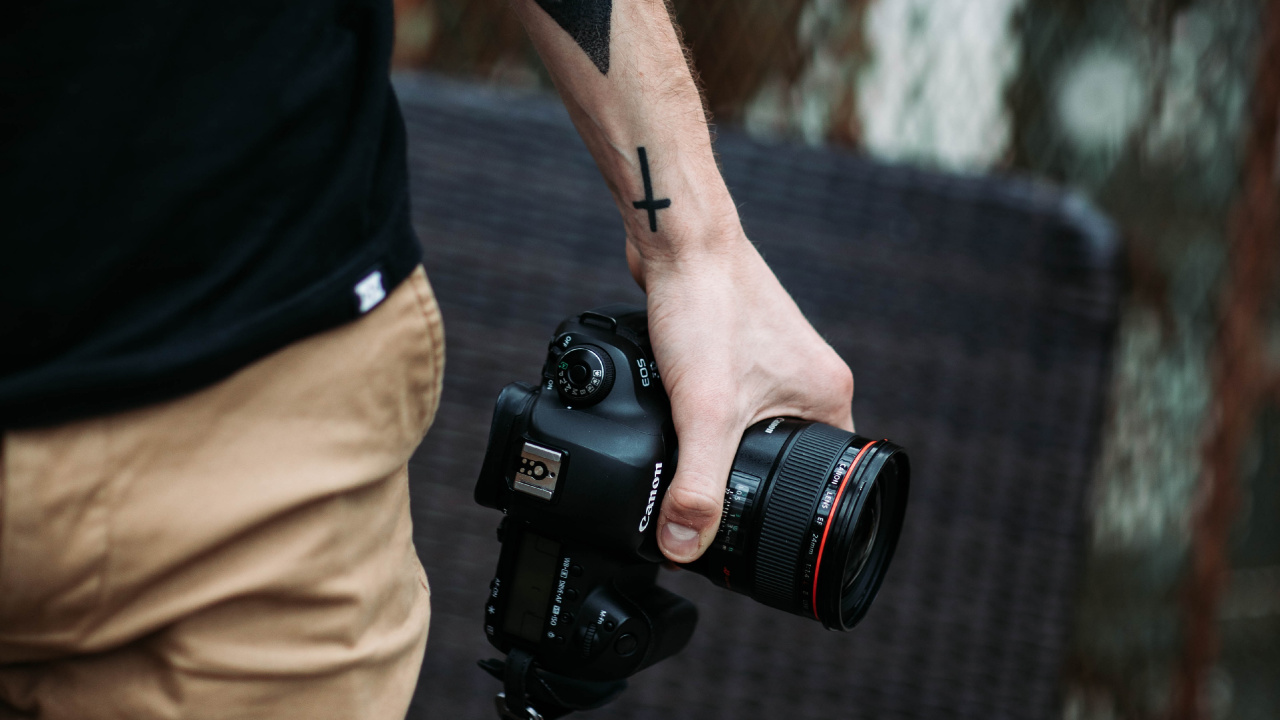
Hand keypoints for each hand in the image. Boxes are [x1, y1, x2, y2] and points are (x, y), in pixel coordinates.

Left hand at [627, 233, 854, 562]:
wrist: (676, 240)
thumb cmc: (706, 306)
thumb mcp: (704, 412)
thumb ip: (697, 486)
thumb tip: (683, 549)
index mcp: (827, 396)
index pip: (826, 477)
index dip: (790, 513)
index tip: (752, 536)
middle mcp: (808, 378)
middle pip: (786, 457)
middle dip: (748, 482)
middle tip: (710, 502)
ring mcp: (774, 361)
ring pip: (753, 428)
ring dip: (723, 448)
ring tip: (691, 459)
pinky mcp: (737, 348)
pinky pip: (727, 400)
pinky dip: (703, 417)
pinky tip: (676, 422)